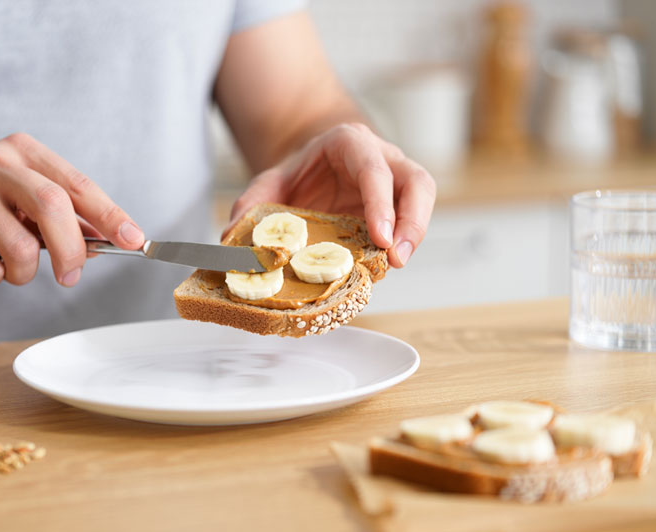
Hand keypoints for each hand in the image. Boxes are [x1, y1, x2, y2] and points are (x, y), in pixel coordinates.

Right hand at [0, 133, 143, 285]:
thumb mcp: (21, 202)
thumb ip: (63, 217)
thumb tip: (109, 240)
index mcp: (22, 152)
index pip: (77, 184)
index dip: (110, 214)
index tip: (134, 239)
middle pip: (55, 207)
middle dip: (73, 251)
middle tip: (71, 277)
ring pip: (22, 248)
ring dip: (23, 272)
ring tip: (7, 264)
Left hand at [226, 123, 435, 267]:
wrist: (311, 171)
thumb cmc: (296, 176)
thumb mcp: (270, 183)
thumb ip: (251, 204)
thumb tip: (231, 235)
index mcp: (350, 143)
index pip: (374, 168)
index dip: (379, 202)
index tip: (379, 237)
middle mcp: (382, 157)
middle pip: (417, 181)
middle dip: (412, 220)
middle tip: (395, 257)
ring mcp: (396, 180)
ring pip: (424, 198)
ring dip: (415, 233)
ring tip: (396, 263)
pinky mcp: (400, 204)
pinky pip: (412, 221)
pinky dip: (404, 242)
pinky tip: (385, 264)